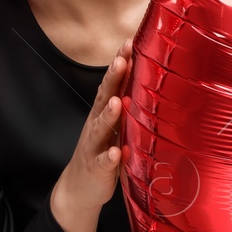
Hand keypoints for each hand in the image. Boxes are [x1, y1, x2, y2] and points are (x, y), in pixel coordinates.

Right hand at [50, 40, 132, 231]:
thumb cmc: (102, 153)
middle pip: (103, 98)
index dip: (119, 64)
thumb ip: (128, 109)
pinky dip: (110, 157)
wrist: (79, 189)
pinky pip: (103, 162)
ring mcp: (95, 147)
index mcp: (102, 113)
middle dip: (113, 79)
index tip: (129, 43)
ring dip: (109, 115)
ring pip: (101, 128)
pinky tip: (116, 152)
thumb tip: (151, 84)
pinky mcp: (97, 169)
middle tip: (122, 60)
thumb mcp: (114, 128)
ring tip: (117, 102)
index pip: (110, 84)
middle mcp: (96, 125)